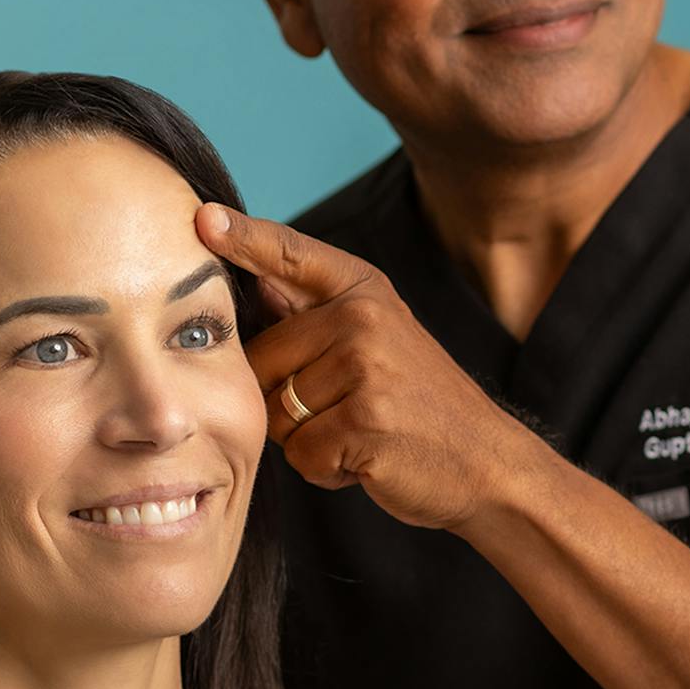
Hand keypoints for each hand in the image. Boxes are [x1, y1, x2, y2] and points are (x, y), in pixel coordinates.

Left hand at [196, 203, 546, 530]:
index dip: (242, 238)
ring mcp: (365, 367)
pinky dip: (325, 470)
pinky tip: (367, 459)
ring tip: (362, 432)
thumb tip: (251, 283)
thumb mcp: (380, 337)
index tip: (202, 218)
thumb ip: (317, 313)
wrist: (487, 462)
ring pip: (276, 412)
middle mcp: (363, 317)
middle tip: (348, 409)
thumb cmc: (419, 405)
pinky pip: (301, 453)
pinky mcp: (365, 420)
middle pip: (260, 359)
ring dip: (307, 438)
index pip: (290, 255)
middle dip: (286, 399)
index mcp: (363, 289)